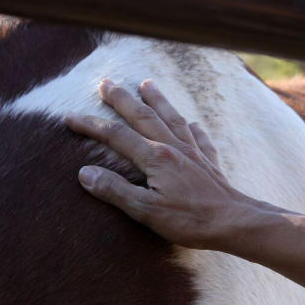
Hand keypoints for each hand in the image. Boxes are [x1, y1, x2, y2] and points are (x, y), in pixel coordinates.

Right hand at [65, 79, 269, 249]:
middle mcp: (173, 147)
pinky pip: (199, 137)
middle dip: (121, 98)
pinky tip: (191, 123)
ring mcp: (193, 152)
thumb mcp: (145, 211)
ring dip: (157, 99)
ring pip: (171, 118)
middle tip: (105, 83)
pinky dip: (192, 127)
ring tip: (146, 84)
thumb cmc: (190, 220)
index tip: (70, 117)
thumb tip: (85, 173)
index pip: (116, 136)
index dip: (91, 125)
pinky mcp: (209, 162)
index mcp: (154, 158)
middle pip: (142, 116)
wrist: (234, 221)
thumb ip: (115, 190)